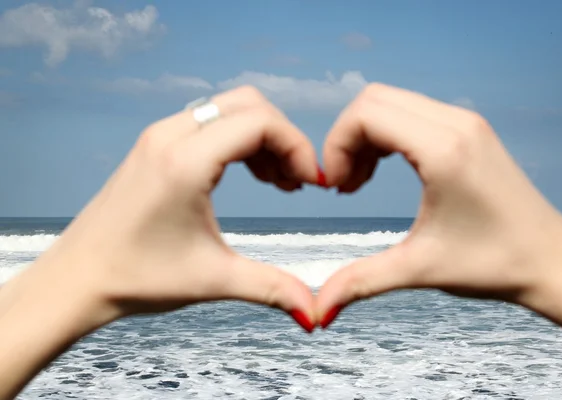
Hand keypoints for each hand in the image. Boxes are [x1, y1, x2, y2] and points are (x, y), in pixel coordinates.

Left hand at [36, 86, 319, 330]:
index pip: (260, 123)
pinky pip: (209, 122)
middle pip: (249, 105)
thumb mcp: (214, 280)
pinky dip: (238, 140)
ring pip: (229, 109)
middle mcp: (169, 136)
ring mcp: (158, 137)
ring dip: (262, 138)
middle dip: (283, 138)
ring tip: (278, 182)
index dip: (298, 147)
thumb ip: (272, 289)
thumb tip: (316, 314)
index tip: (313, 183)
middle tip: (298, 181)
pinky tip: (250, 175)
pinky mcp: (154, 146)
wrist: (76, 280)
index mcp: (184, 161)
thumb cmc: (135, 278)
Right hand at [316, 83, 561, 330]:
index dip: (336, 146)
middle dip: (346, 139)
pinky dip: (386, 135)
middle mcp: (456, 124)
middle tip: (345, 184)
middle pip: (373, 99)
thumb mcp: (419, 270)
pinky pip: (411, 113)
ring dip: (365, 137)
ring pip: (390, 103)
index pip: (365, 114)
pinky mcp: (469, 131)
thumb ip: (360, 282)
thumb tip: (319, 311)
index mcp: (444, 150)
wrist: (551, 261)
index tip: (336, 187)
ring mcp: (465, 123)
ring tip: (360, 181)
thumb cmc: (496, 264)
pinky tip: (383, 170)